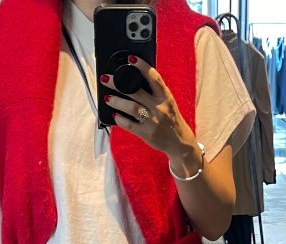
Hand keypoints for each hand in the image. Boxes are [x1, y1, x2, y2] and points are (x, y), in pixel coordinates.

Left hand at [101, 56, 203, 177]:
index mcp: (166, 97)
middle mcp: (160, 108)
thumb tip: (135, 78)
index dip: (142, 67)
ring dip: (117, 101)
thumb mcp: (167, 102)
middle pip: (136, 92)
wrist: (179, 142)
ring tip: (107, 97)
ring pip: (131, 108)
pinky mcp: (147, 134)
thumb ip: (155, 92)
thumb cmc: (170, 118)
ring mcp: (153, 122)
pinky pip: (130, 125)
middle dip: (118, 84)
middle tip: (106, 78)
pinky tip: (115, 115)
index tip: (130, 59)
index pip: (154, 78)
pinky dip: (120, 119)